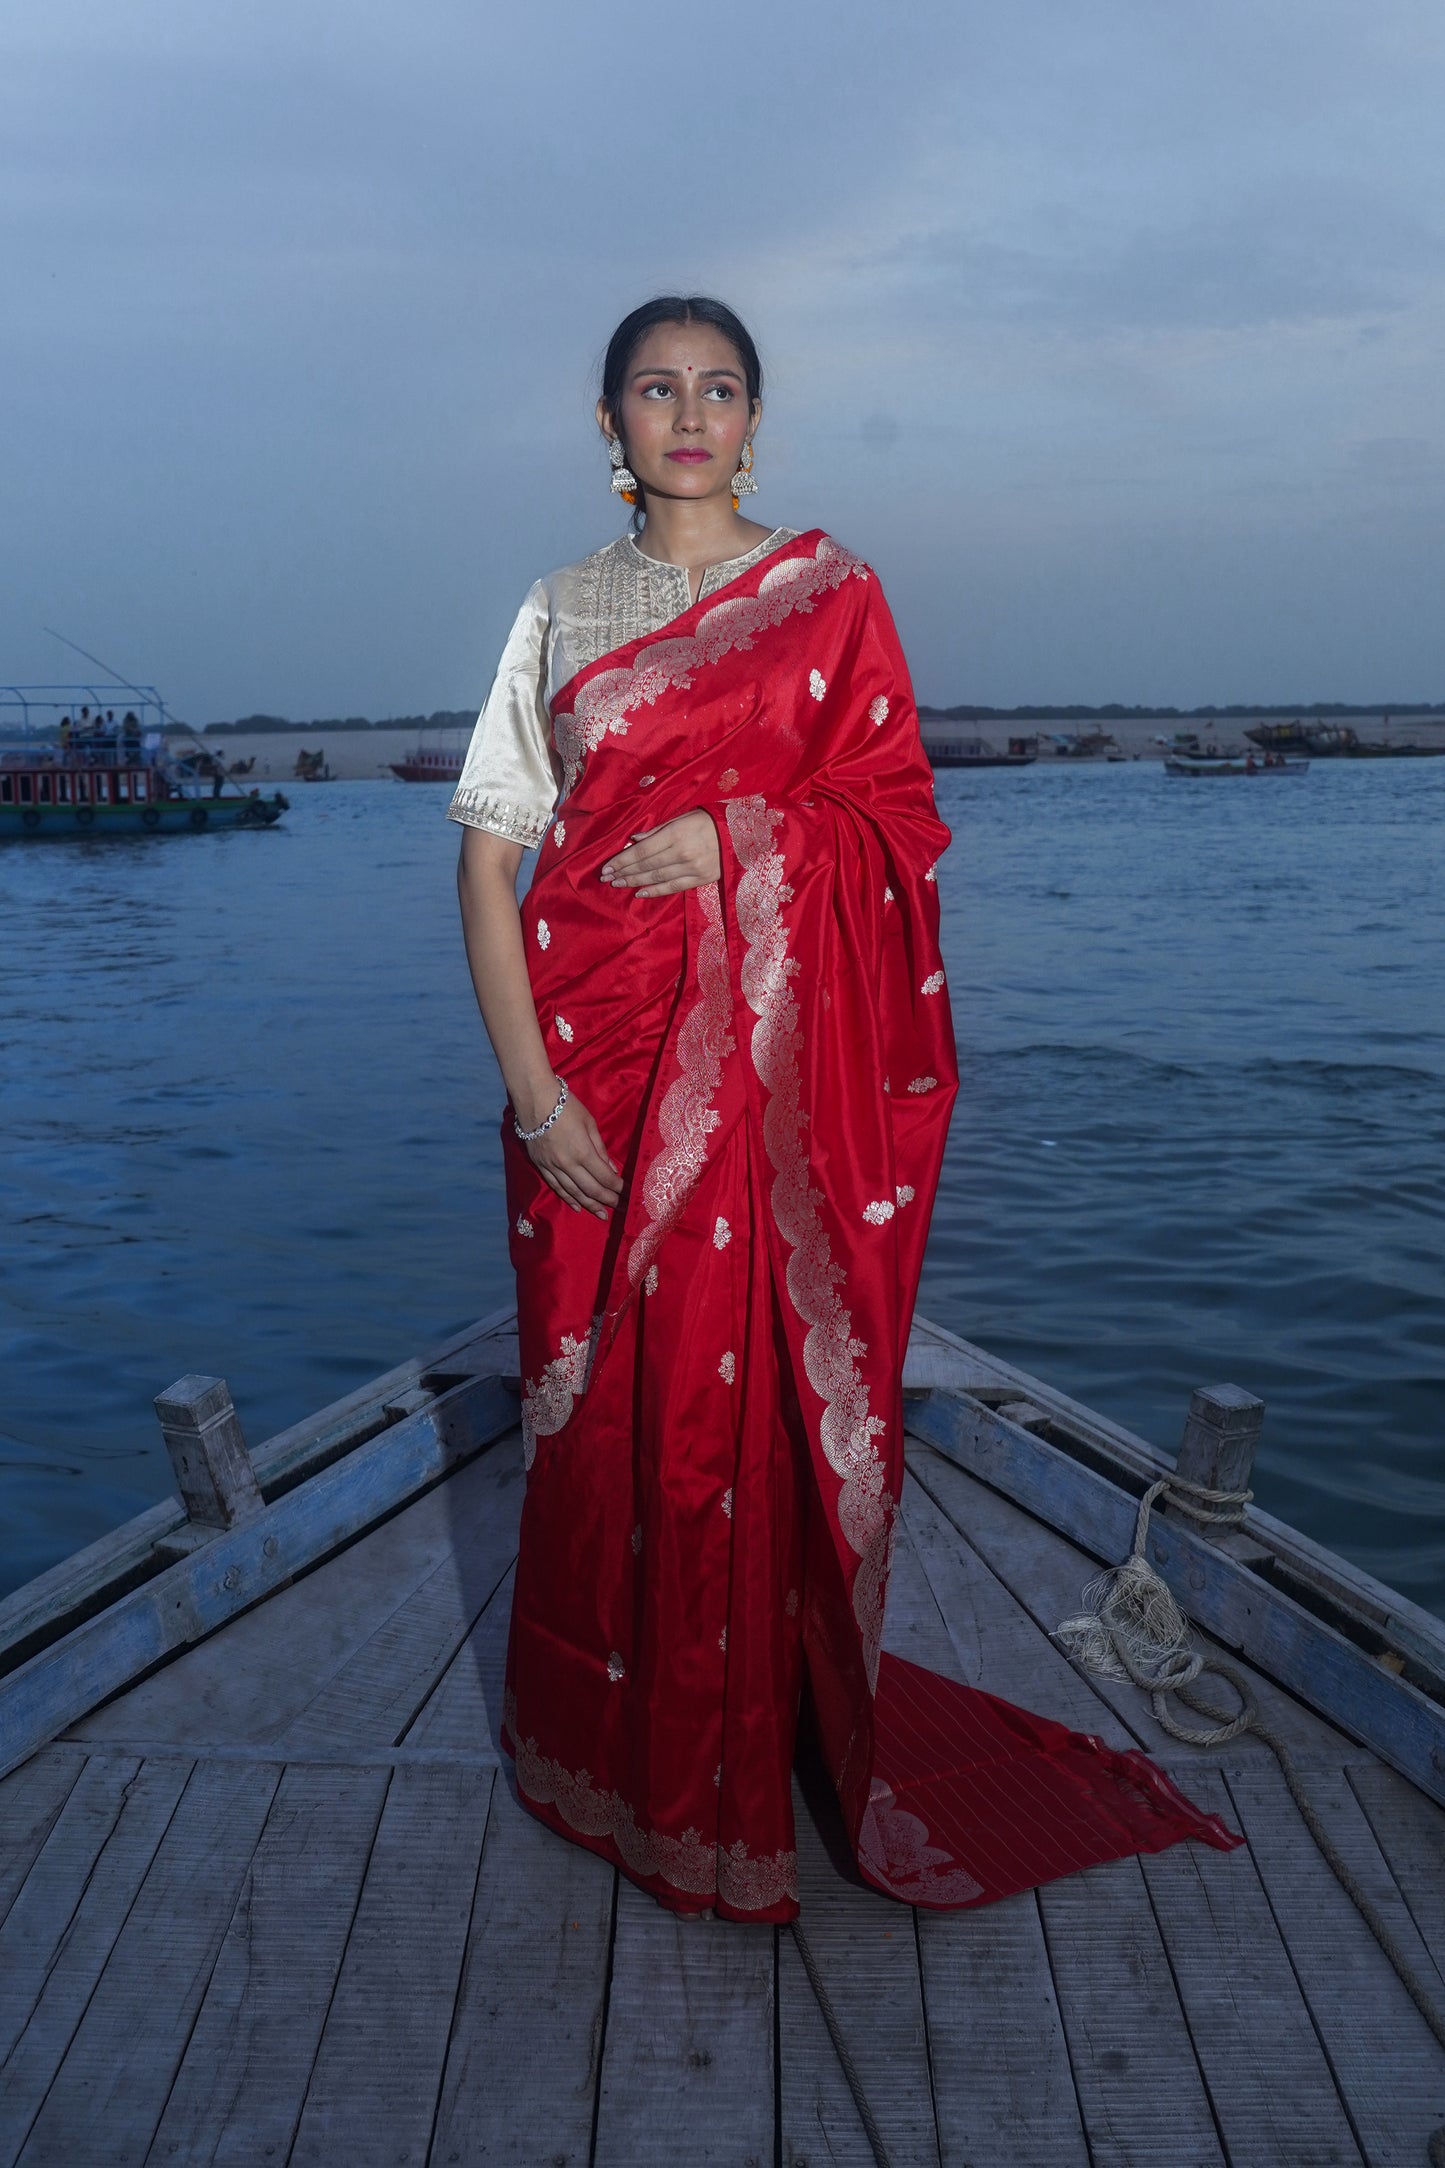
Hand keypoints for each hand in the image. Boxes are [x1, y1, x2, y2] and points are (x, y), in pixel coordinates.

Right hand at [524, 1086, 622, 1219]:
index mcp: (583, 1152)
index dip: (617, 1188)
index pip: (604, 1177)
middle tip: (620, 1209)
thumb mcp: (589, 1123)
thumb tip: (611, 1169)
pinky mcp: (541, 1166)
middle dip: (608, 1200)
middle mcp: (568, 1165)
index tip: (628, 1194)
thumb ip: (600, 1148)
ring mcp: (552, 1167)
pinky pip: (556, 1187)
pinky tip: (577, 1207)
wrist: (534, 1100)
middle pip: (591, 1189)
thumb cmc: (566, 1106)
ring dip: (589, 1205)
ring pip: (573, 1192)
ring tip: (602, 1215)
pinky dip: (568, 1199)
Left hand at [600, 811, 720, 897]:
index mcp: (676, 834)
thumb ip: (658, 829)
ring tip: (618, 884)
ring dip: (634, 882)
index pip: (642, 851)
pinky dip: (655, 891)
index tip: (606, 866)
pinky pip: (672, 887)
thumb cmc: (711, 820)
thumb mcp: (684, 816)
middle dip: (624, 872)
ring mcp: (692, 869)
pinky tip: (639, 892)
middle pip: (646, 866)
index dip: (622, 860)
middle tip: (606, 877)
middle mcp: (682, 853)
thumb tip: (634, 840)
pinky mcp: (701, 880)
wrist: (743, 834)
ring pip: (656, 878)